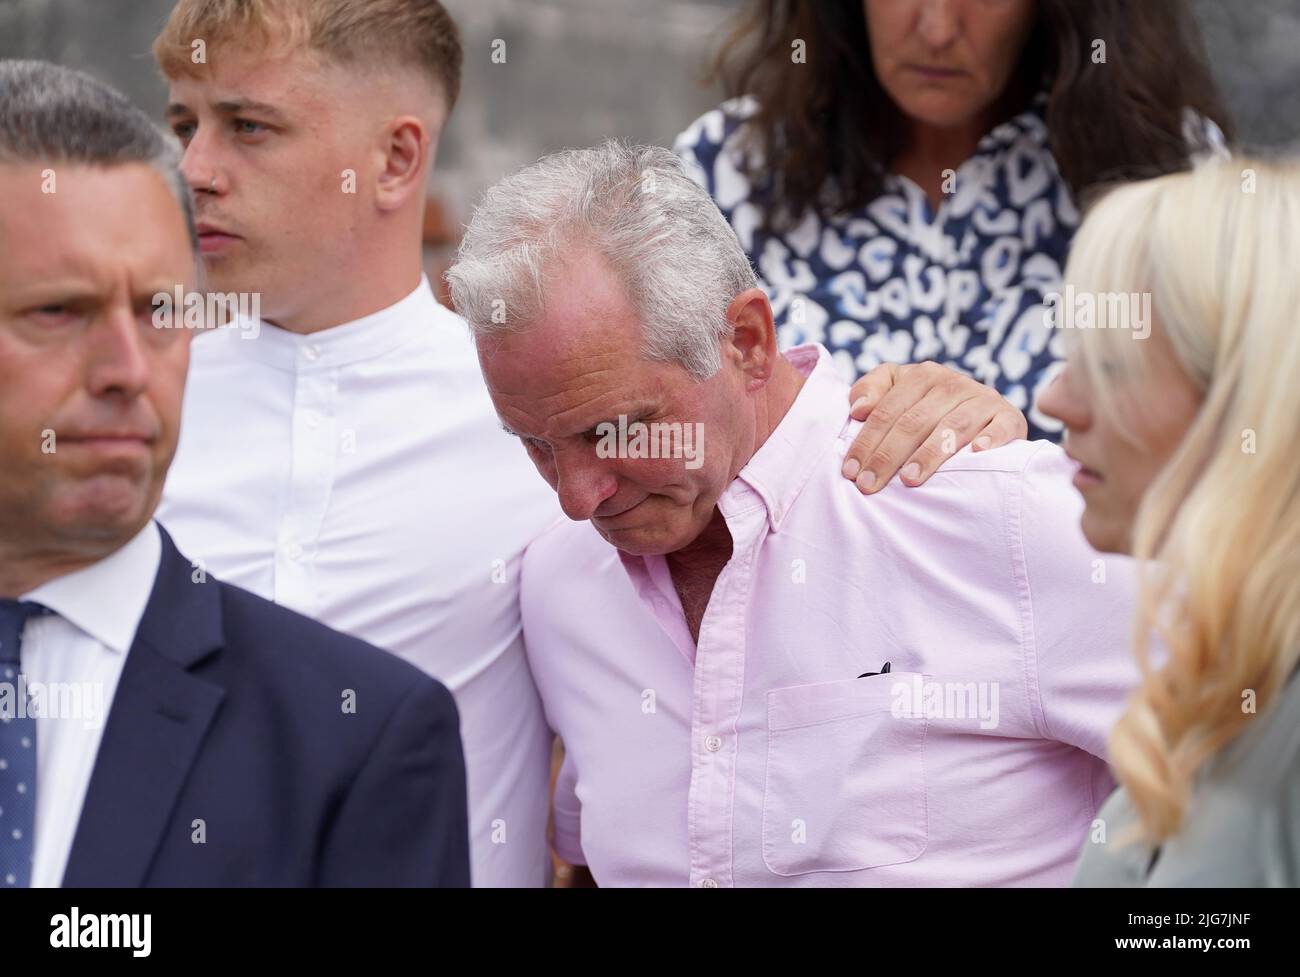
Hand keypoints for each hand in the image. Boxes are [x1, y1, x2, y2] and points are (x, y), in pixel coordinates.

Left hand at [841, 361, 1026, 493]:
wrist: (985, 413)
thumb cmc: (928, 409)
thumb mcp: (897, 391)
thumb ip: (872, 390)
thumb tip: (858, 408)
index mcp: (922, 375)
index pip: (887, 410)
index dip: (867, 441)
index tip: (851, 471)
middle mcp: (953, 383)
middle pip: (915, 420)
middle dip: (888, 455)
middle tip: (870, 484)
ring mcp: (983, 399)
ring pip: (953, 425)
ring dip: (930, 453)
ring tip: (909, 479)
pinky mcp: (1010, 417)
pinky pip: (1001, 427)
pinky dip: (990, 438)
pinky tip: (976, 454)